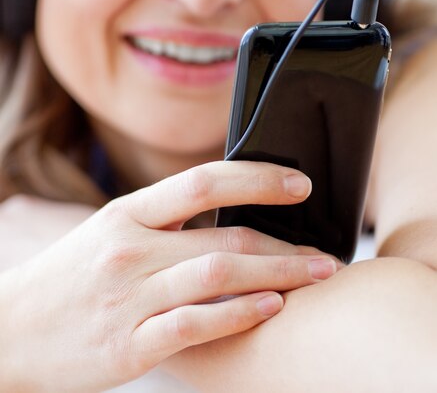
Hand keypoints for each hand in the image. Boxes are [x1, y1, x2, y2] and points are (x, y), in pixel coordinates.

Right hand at [1, 161, 339, 391]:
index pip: (201, 182)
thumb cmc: (70, 277)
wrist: (10, 330)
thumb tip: (229, 208)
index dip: (256, 179)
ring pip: (217, 277)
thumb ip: (164, 220)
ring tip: (314, 276)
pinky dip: (239, 315)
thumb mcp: (110, 230)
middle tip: (324, 251)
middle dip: (284, 241)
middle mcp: (130, 250)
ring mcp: (129, 298)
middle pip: (223, 236)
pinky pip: (195, 326)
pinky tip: (270, 308)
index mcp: (126, 213)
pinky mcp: (128, 345)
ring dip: (276, 275)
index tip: (299, 184)